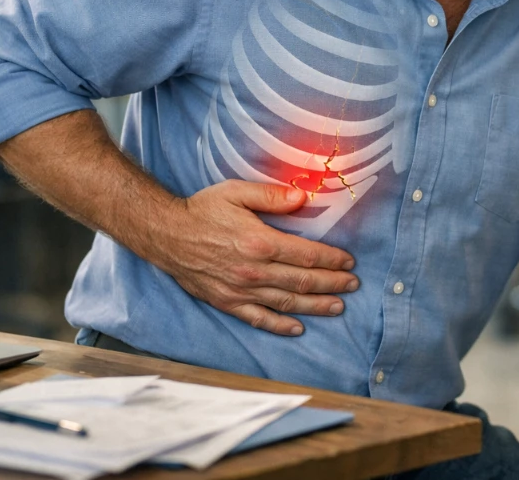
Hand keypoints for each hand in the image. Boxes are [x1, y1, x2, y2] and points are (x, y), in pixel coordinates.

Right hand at [140, 179, 358, 336]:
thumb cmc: (202, 210)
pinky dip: (280, 325)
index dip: (331, 260)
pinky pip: (259, 318)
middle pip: (302, 281)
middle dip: (332, 284)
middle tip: (352, 285)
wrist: (166, 234)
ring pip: (286, 303)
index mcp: (259, 241)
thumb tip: (302, 197)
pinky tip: (298, 328)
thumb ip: (271, 195)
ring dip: (316, 306)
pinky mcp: (227, 302)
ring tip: (338, 306)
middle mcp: (253, 270)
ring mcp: (240, 290)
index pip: (306, 254)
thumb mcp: (236, 191)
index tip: (348, 262)